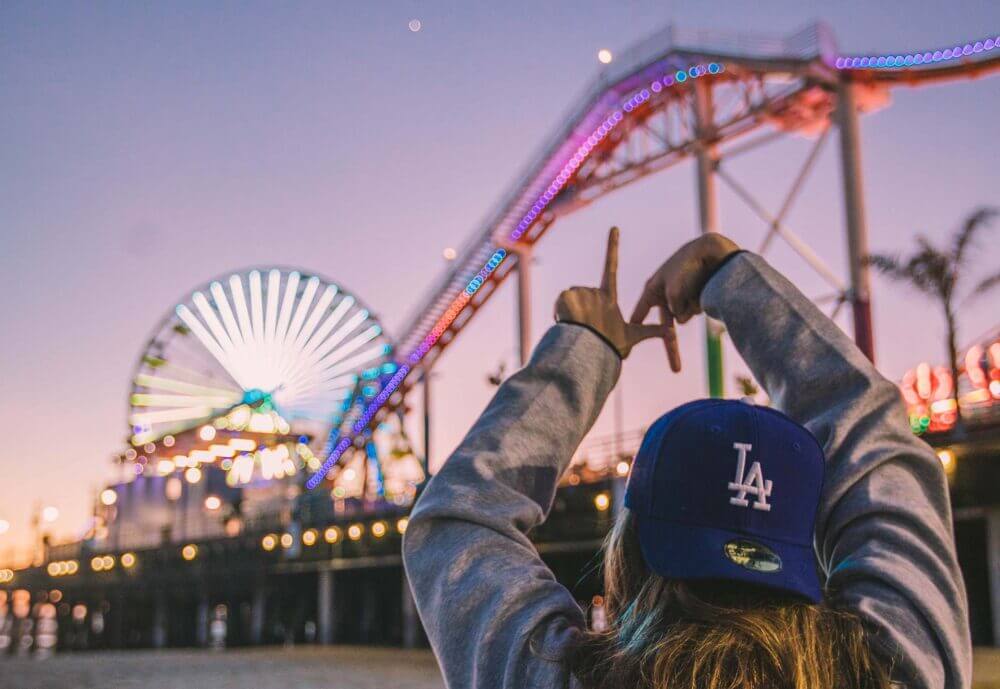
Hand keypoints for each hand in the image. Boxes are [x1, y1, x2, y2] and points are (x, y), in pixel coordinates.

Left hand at [554, 227, 663, 358]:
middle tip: (588, 328)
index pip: (612, 266)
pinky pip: (559, 302)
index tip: (614, 228)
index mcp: (608, 296)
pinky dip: (560, 312)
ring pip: (572, 299)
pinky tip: (567, 324)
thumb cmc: (610, 345)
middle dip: (583, 310)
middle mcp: (595, 290)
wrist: (591, 351)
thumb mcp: (632, 337)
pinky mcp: (566, 296)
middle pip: (584, 295)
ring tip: (579, 328)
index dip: (613, 247)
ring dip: (571, 312)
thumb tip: (671, 331)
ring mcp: (580, 292)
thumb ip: (650, 331)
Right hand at [629, 233, 740, 369]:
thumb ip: (674, 308)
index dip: (634, 329)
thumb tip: (681, 320)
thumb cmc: (687, 265)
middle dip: (672, 350)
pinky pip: (695, 310)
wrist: (711, 250)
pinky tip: (703, 287)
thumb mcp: (673, 288)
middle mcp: (665, 296)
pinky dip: (699, 303)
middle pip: (666, 327)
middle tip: (677, 370)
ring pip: (685, 316)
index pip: (640, 313)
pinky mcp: (696, 299)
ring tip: (694, 286)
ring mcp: (682, 299)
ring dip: (690, 307)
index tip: (627, 347)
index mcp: (653, 290)